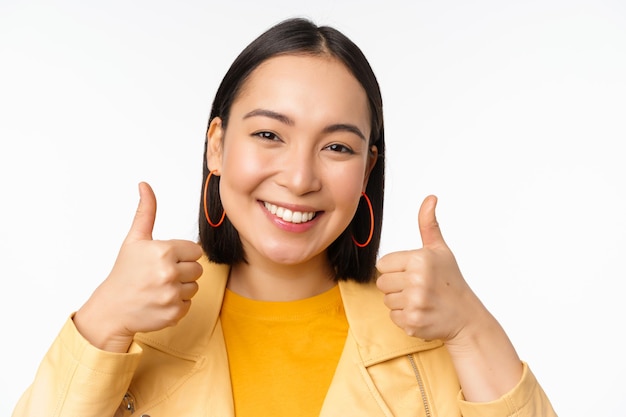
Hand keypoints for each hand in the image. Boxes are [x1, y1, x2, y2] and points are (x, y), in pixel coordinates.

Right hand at [74, 182, 202, 351]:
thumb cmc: (124, 273)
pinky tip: (160, 301)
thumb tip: (145, 185)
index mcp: (163, 251)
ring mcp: (172, 294)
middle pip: (198, 269)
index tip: (164, 260)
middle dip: (182, 271)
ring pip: (195, 286)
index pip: (195, 251)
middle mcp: (169, 272)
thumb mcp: (134, 240)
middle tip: (160, 275)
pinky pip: (189, 304)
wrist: (111, 309)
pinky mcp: (174, 313)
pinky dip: (177, 304)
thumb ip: (146, 212)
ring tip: (159, 288)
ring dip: (181, 288)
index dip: (181, 255)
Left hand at [376, 195, 484, 341]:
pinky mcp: (412, 322)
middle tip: (418, 288)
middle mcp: (417, 280)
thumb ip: (429, 224)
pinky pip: (393, 316)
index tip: (414, 273)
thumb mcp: (440, 250)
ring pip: (386, 300)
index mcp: (420, 259)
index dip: (396, 269)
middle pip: (381, 282)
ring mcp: (415, 303)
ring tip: (421, 300)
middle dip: (396, 286)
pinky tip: (421, 312)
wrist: (467, 317)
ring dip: (400, 302)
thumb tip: (430, 198)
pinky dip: (404, 317)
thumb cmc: (451, 281)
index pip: (382, 264)